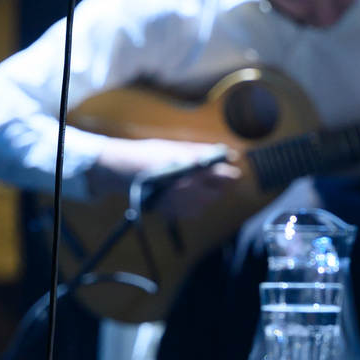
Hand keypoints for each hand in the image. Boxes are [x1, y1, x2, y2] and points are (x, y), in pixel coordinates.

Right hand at [86, 138, 241, 217]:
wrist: (125, 171)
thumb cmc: (152, 154)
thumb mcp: (178, 147)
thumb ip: (204, 152)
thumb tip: (229, 154)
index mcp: (191, 170)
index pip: (222, 176)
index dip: (231, 175)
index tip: (235, 173)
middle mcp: (187, 189)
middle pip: (217, 193)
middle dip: (220, 186)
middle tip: (217, 178)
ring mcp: (179, 203)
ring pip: (206, 204)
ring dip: (207, 195)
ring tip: (196, 184)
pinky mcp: (172, 213)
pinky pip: (192, 211)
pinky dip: (194, 204)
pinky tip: (185, 194)